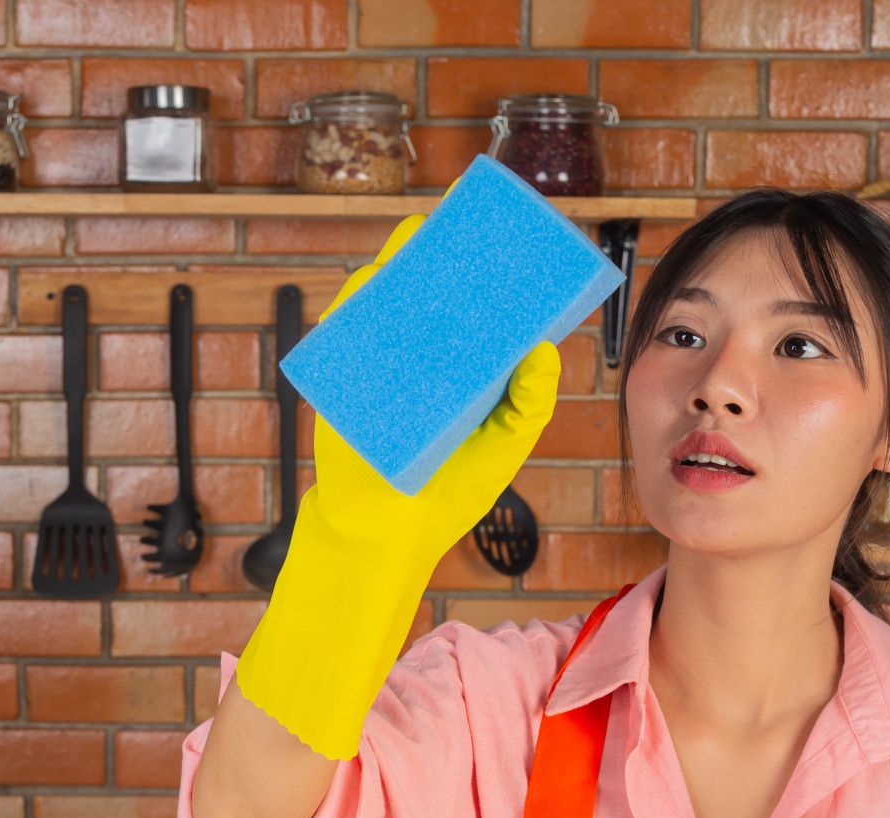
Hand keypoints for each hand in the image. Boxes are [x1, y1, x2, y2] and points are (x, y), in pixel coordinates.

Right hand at [305, 212, 560, 561]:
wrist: (389, 530)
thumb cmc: (451, 490)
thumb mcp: (504, 443)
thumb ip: (529, 402)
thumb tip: (545, 348)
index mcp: (461, 364)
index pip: (472, 303)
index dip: (483, 265)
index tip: (501, 226)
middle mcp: (420, 353)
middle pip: (425, 287)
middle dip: (438, 247)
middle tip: (459, 215)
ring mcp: (380, 360)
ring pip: (382, 297)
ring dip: (396, 263)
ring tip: (419, 239)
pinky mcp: (345, 376)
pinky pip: (344, 328)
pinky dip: (355, 301)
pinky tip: (374, 281)